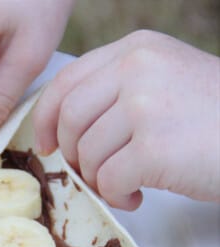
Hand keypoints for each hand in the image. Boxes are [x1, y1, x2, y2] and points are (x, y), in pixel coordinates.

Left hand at [33, 30, 219, 208]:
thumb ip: (113, 95)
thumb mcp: (162, 83)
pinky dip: (116, 196)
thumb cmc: (211, 119)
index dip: (44, 119)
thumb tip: (59, 131)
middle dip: (72, 156)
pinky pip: (108, 180)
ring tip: (125, 185)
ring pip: (87, 154)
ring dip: (99, 180)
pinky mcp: (154, 147)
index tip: (45, 145)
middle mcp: (137, 68)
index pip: (65, 82)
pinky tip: (137, 196)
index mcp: (134, 50)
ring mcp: (146, 105)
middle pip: (68, 121)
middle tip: (94, 173)